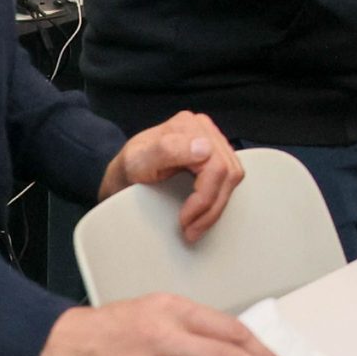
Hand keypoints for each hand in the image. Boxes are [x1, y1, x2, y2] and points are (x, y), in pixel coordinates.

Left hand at [97, 111, 244, 243]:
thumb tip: (204, 149)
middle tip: (190, 229)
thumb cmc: (126, 170)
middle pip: (228, 172)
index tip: (184, 219)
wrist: (122, 177)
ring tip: (195, 225)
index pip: (215, 165)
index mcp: (187, 126)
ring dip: (216, 207)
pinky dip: (217, 200)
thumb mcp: (136, 161)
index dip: (204, 197)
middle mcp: (203, 130)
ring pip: (233, 177)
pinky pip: (230, 179)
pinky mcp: (215, 157)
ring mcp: (212, 142)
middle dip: (211, 207)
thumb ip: (166, 150)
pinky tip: (202, 212)